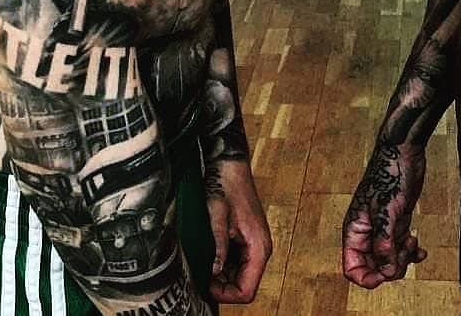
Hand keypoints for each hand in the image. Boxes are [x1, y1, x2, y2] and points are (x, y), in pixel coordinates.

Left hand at [205, 159, 271, 303]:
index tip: (206, 286)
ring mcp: (253, 243)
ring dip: (220, 275)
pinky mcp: (246, 238)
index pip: (247, 291)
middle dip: (221, 286)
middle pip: (243, 285)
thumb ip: (218, 246)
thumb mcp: (217, 215)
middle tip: (200, 274)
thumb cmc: (226, 185)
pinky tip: (208, 253)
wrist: (229, 164)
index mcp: (259, 246)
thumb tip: (213, 272)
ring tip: (202, 262)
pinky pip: (235, 262)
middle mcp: (260, 248)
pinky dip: (221, 263)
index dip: (225, 295)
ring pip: (238, 275)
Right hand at [342, 141, 427, 288]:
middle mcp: (367, 232)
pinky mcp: (397, 222)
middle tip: (404, 251)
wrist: (403, 152)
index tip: (384, 275)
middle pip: (374, 267)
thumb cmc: (389, 175)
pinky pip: (401, 247)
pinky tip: (420, 250)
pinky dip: (411, 252)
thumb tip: (386, 272)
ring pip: (389, 259)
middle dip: (391, 266)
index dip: (367, 278)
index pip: (352, 268)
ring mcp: (382, 228)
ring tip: (413, 243)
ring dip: (403, 258)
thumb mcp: (386, 212)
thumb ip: (384, 243)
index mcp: (355, 230)